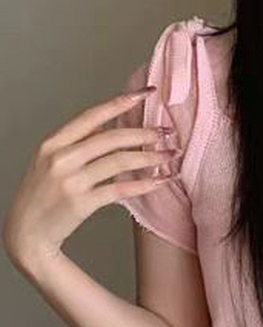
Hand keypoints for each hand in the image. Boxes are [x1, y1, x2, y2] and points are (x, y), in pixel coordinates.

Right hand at [2, 85, 179, 274]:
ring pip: (119, 161)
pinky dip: (144, 184)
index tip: (145, 94)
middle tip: (167, 133)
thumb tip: (110, 128)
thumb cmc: (43, 197)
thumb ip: (77, 145)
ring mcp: (70, 180)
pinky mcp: (81, 202)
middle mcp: (61, 158)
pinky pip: (120, 189)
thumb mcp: (51, 163)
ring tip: (170, 156)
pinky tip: (160, 181)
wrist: (27, 232)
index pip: (91, 116)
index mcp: (53, 144)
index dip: (120, 103)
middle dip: (144, 134)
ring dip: (150, 158)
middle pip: (111, 138)